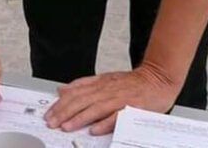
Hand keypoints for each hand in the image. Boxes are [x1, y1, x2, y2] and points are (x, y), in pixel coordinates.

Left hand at [44, 65, 180, 135]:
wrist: (158, 78)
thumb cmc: (132, 83)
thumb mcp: (105, 80)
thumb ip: (84, 85)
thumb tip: (62, 89)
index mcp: (100, 83)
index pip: (75, 92)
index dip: (60, 103)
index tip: (49, 113)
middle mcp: (107, 89)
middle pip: (81, 100)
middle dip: (64, 112)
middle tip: (52, 122)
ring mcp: (119, 98)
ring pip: (95, 108)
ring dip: (79, 118)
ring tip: (66, 126)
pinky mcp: (132, 106)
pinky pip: (116, 116)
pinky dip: (105, 123)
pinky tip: (94, 130)